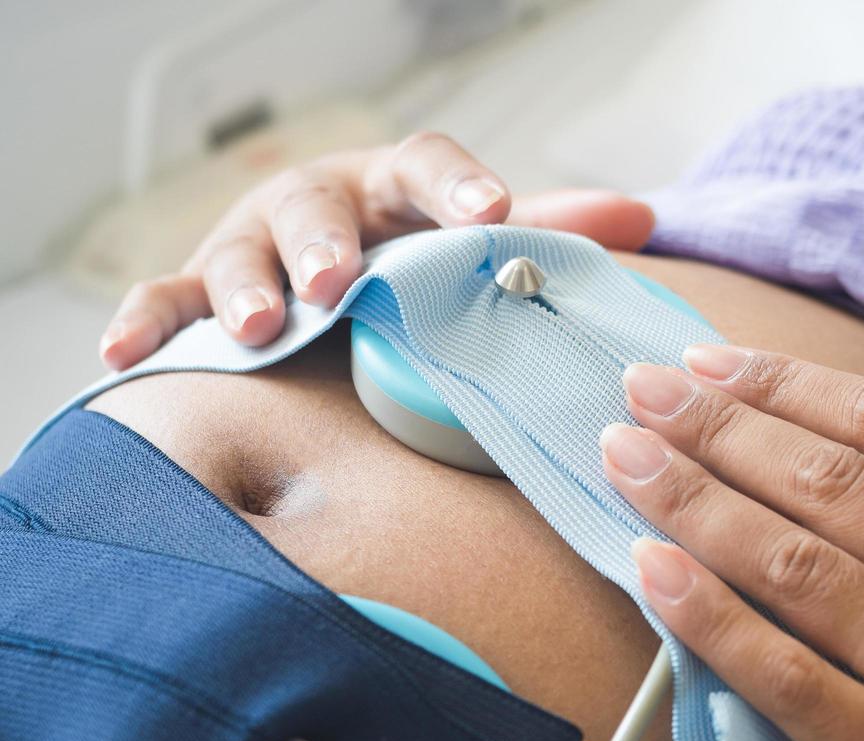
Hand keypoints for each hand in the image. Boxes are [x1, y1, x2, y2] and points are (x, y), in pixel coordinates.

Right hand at [99, 133, 654, 368]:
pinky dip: (147, 321)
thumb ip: (549, 234)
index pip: (427, 165)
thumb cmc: (415, 259)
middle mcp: (323, 208)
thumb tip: (640, 217)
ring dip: (248, 284)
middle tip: (340, 282)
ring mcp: (257, 247)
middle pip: (317, 204)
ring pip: (238, 252)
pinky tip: (124, 353)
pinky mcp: (204, 291)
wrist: (336, 273)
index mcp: (395, 189)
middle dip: (327, 242)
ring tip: (266, 325)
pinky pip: (168, 301)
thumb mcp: (474, 244)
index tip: (492, 212)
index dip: (458, 185)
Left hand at [600, 346, 863, 740]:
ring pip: (800, 566)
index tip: (705, 361)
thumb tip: (804, 438)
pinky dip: (709, 618)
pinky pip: (791, 678)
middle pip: (834, 483)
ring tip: (624, 458)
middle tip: (641, 391)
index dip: (785, 383)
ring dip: (694, 501)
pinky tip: (650, 567)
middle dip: (719, 426)